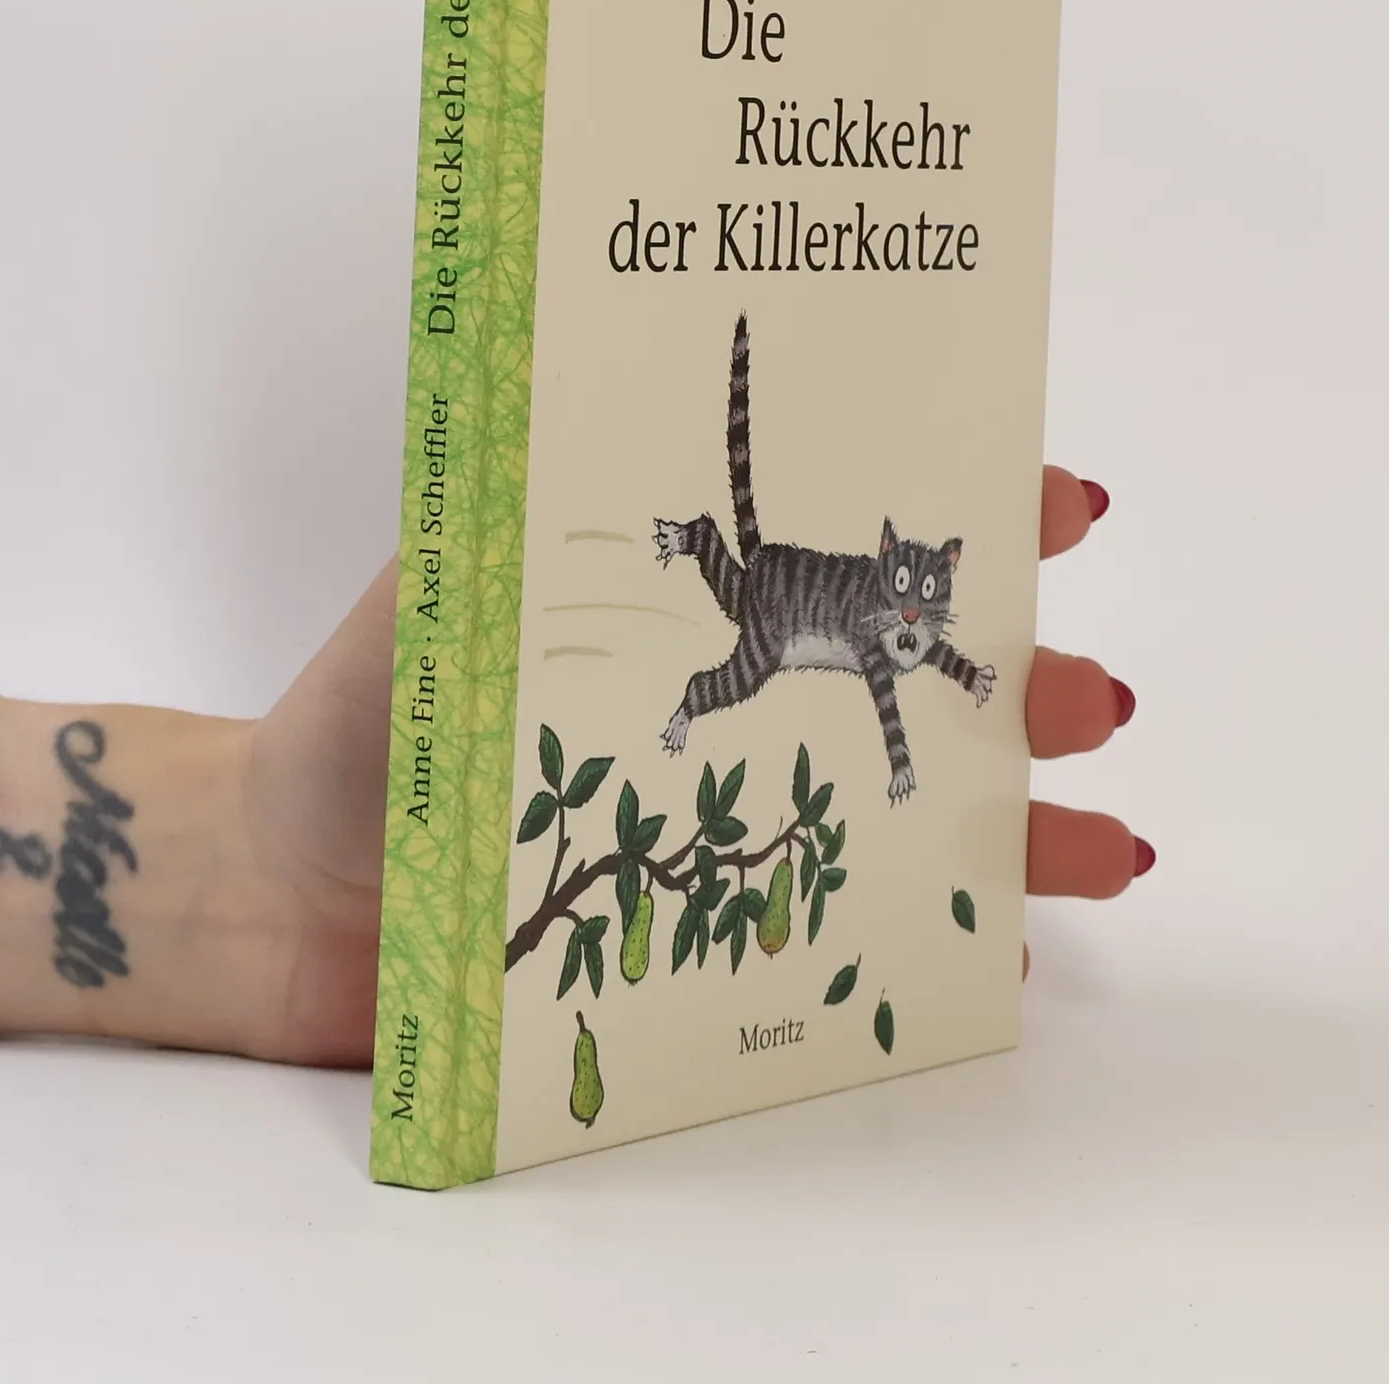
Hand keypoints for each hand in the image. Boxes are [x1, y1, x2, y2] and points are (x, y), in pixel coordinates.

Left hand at [240, 465, 1146, 1063]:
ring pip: (917, 808)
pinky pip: (856, 927)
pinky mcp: (713, 922)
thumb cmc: (358, 735)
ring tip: (1103, 826)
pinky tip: (1016, 941)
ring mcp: (739, 819)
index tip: (1052, 500)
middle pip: (910, 680)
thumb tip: (587, 447)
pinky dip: (948, 935)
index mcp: (689, 612)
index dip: (958, 518)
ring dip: (1026, 812)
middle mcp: (737, 708)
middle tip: (1080, 690)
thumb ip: (496, 527)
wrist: (285, 899)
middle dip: (1019, 672)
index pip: (843, 549)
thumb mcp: (426, 599)